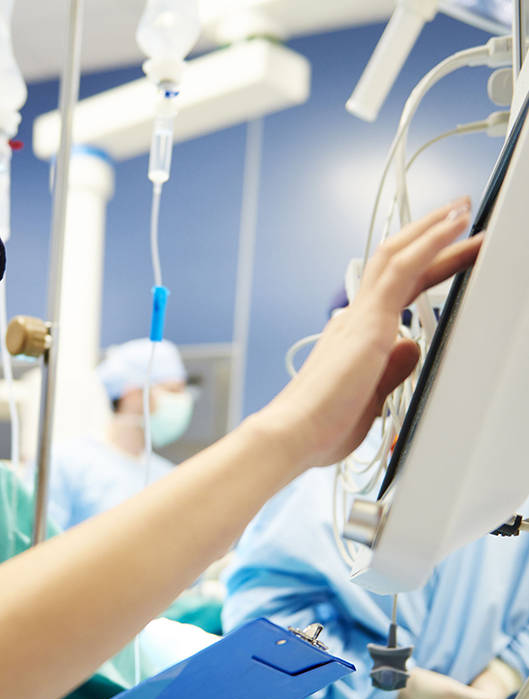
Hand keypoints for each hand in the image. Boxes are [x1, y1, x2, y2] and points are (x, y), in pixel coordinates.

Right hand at [261, 197, 481, 469]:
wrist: (294, 433)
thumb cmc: (322, 426)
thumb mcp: (372, 398)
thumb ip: (393, 370)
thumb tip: (411, 348)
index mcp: (355, 337)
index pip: (396, 290)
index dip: (425, 267)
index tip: (447, 254)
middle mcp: (354, 320)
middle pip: (396, 264)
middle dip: (430, 239)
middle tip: (459, 214)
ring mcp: (361, 318)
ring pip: (398, 256)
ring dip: (433, 230)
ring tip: (461, 209)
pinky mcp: (370, 322)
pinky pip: (403, 269)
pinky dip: (431, 243)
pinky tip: (454, 226)